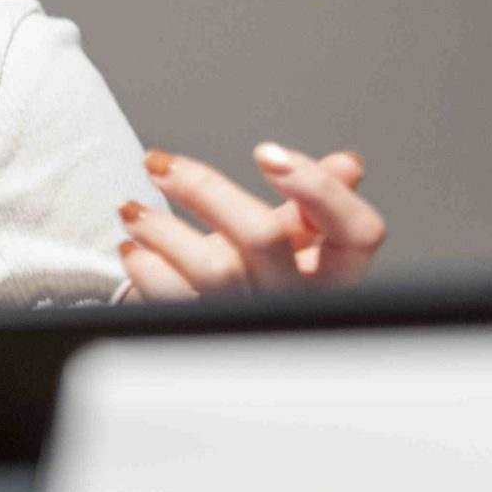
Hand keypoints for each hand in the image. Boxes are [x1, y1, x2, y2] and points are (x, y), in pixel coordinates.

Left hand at [118, 143, 385, 299]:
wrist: (197, 325)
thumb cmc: (244, 276)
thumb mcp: (284, 240)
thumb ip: (310, 207)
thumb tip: (349, 165)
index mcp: (333, 278)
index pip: (359, 235)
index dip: (320, 189)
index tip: (265, 153)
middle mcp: (297, 304)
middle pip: (265, 237)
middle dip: (204, 189)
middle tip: (158, 163)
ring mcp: (252, 325)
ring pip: (214, 270)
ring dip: (161, 227)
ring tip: (131, 210)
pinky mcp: (206, 338)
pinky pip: (174, 299)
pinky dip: (146, 265)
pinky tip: (135, 249)